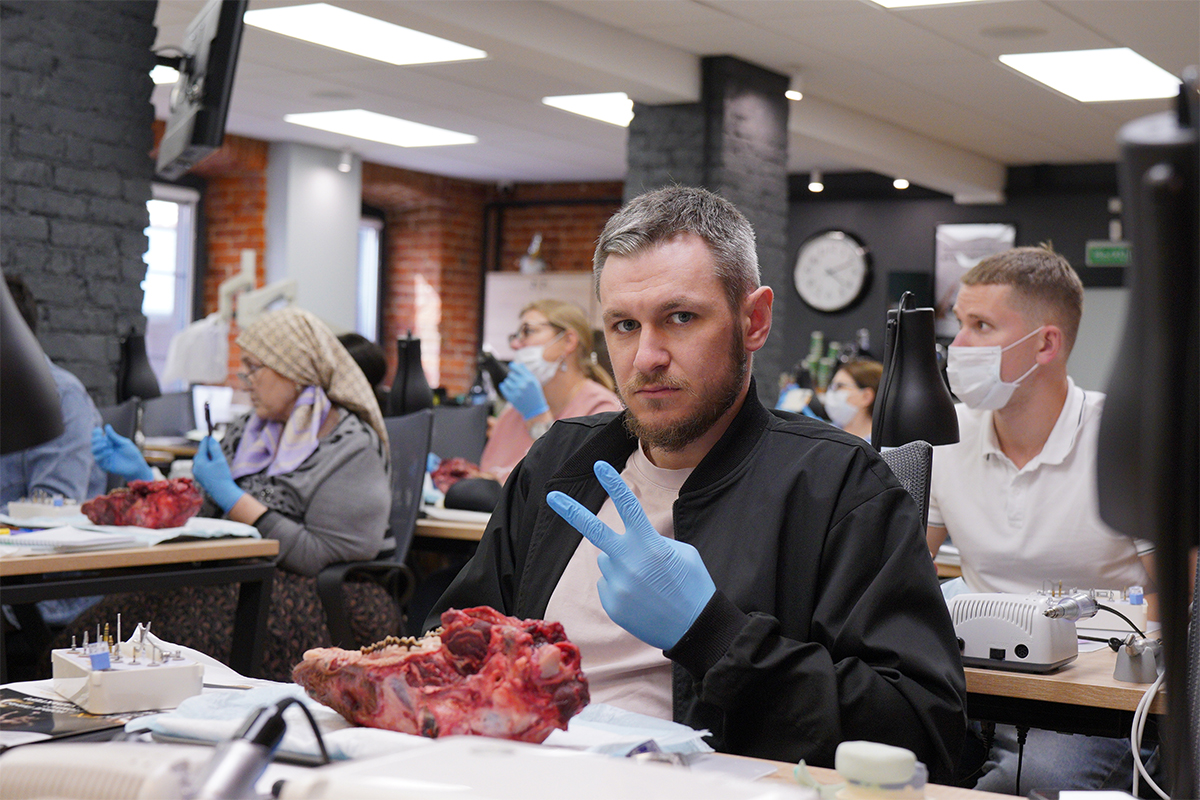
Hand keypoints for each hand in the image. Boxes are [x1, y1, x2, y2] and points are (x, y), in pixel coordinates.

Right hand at [91, 425, 153, 481]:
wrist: (137, 465)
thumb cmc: (131, 452)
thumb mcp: (123, 443)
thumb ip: (114, 436)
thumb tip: (107, 426)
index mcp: (108, 442)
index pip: (98, 436)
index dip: (96, 433)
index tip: (99, 430)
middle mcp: (104, 449)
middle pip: (94, 442)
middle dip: (97, 439)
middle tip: (104, 439)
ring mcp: (103, 457)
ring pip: (94, 450)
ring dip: (99, 446)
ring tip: (107, 445)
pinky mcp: (104, 465)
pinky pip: (98, 459)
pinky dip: (103, 454)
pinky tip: (110, 451)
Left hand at [192, 436, 244, 512]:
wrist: (222, 492)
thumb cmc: (222, 475)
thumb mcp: (220, 460)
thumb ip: (214, 448)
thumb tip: (210, 439)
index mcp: (199, 461)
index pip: (202, 446)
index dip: (207, 440)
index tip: (209, 433)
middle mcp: (195, 466)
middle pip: (201, 453)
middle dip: (207, 449)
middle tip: (215, 446)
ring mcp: (196, 473)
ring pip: (201, 460)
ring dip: (207, 457)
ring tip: (216, 459)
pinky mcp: (199, 477)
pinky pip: (201, 467)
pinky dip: (207, 464)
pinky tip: (214, 467)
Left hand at [498, 361, 548, 420]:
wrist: (535, 409)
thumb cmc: (535, 393)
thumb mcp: (534, 381)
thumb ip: (526, 372)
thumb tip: (518, 364)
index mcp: (529, 380)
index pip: (516, 368)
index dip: (512, 366)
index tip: (511, 366)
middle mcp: (522, 385)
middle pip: (510, 375)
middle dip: (513, 377)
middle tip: (517, 381)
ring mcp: (516, 392)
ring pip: (506, 381)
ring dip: (509, 382)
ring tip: (514, 386)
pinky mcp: (511, 398)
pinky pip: (503, 387)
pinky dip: (504, 386)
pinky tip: (508, 388)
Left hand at [546, 461, 715, 649]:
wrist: (694, 628)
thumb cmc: (693, 585)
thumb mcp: (683, 553)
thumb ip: (653, 542)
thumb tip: (629, 543)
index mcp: (650, 545)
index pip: (628, 507)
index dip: (613, 484)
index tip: (599, 466)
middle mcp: (628, 562)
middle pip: (593, 530)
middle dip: (571, 510)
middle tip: (552, 495)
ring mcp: (617, 584)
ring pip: (607, 561)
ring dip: (620, 564)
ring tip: (646, 583)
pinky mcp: (611, 603)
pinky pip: (608, 583)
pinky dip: (620, 585)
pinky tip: (641, 597)